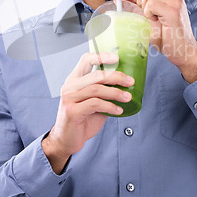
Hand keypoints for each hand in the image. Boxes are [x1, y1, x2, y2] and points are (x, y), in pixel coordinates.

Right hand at [42, 52, 133, 173]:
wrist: (66, 140)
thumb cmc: (82, 119)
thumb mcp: (93, 101)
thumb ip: (103, 91)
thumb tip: (125, 84)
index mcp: (74, 80)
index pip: (86, 60)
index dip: (102, 56)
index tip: (117, 58)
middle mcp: (70, 86)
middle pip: (96, 75)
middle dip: (116, 76)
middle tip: (130, 81)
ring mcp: (69, 98)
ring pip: (97, 89)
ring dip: (116, 92)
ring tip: (127, 97)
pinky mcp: (72, 111)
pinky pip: (95, 104)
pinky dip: (110, 106)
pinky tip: (118, 110)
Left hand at [116, 0, 196, 82]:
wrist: (184, 52)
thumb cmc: (167, 38)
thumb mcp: (149, 19)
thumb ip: (138, 7)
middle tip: (144, 15)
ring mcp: (175, 1)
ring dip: (144, 8)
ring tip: (153, 20)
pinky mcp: (173, 11)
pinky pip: (151, 4)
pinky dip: (148, 14)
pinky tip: (156, 22)